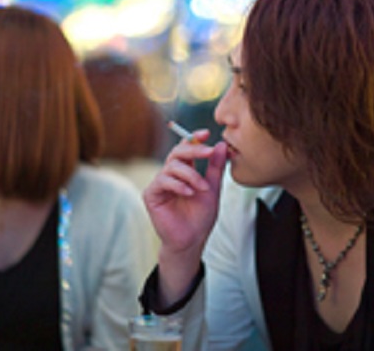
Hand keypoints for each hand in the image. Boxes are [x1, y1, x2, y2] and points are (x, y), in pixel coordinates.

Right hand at [143, 130, 227, 302]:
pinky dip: (178, 185)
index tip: (207, 133)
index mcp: (185, 170)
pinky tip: (190, 193)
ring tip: (202, 188)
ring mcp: (160, 183)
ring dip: (191, 174)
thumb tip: (222, 145)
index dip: (194, 138)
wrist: (191, 240)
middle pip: (178, 151)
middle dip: (194, 149)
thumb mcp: (213, 189)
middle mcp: (171, 174)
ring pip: (172, 166)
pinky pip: (163, 181)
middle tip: (208, 152)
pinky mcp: (151, 194)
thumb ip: (216, 168)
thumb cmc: (200, 217)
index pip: (187, 147)